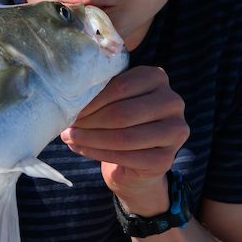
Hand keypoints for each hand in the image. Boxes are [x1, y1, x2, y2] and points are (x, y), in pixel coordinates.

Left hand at [59, 66, 188, 213]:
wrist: (136, 164)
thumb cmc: (120, 123)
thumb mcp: (113, 101)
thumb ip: (100, 93)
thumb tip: (69, 96)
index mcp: (158, 78)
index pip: (121, 86)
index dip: (92, 99)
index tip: (69, 106)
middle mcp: (173, 102)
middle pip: (123, 112)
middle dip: (90, 120)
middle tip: (66, 125)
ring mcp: (175, 131)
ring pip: (124, 136)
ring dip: (90, 138)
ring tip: (69, 137)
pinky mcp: (166, 159)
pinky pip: (127, 157)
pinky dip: (98, 153)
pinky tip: (80, 149)